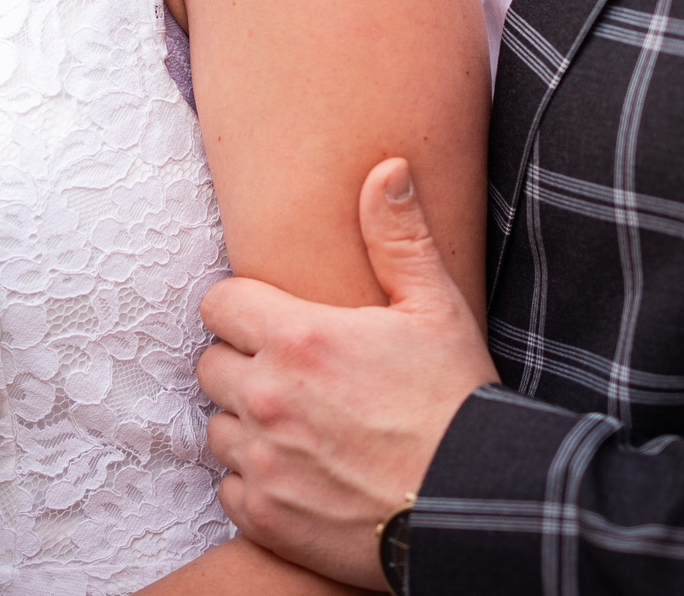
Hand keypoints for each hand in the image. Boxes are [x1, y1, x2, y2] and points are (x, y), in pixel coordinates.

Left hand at [199, 158, 499, 586]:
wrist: (473, 505)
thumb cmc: (456, 403)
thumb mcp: (436, 309)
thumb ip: (398, 236)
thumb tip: (386, 167)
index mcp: (298, 338)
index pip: (218, 305)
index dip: (244, 310)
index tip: (275, 322)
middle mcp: (267, 397)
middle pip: (210, 366)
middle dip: (244, 366)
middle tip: (293, 377)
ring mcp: (262, 461)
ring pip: (217, 428)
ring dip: (247, 424)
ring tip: (298, 426)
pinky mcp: (265, 516)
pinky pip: (229, 487)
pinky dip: (255, 482)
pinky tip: (299, 474)